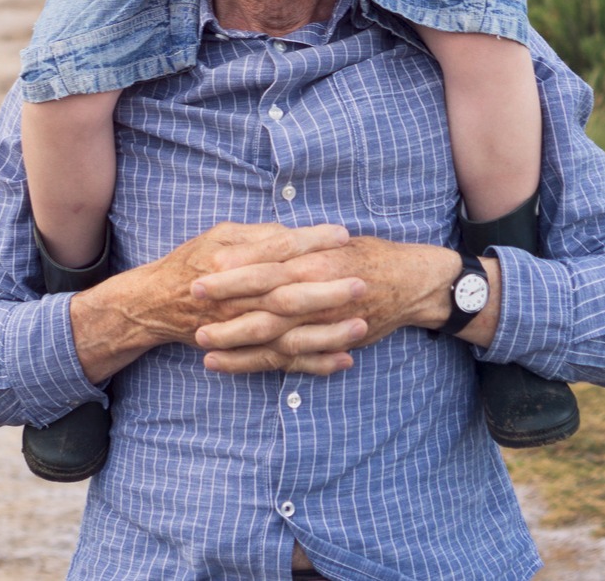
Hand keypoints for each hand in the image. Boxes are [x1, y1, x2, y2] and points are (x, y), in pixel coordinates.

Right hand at [70, 221, 355, 382]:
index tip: (344, 236)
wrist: (156, 304)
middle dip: (327, 290)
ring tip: (361, 325)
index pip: (278, 250)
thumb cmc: (191, 262)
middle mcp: (237, 298)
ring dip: (327, 333)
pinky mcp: (245, 351)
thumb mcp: (220, 236)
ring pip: (289, 334)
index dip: (311, 242)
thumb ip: (257, 236)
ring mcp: (242, 329)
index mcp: (232, 263)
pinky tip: (343, 359)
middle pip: (288, 294)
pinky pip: (283, 362)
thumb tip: (293, 234)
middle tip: (361, 282)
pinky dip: (313, 364)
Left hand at [192, 236, 464, 373]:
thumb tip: (263, 239)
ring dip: (235, 338)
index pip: (269, 262)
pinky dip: (257, 363)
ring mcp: (323, 321)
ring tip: (200, 341)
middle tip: (193, 298)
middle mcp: (318, 290)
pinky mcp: (327, 342)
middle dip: (228, 300)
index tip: (204, 267)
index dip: (237, 267)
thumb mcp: (333, 243)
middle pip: (265, 297)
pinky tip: (227, 364)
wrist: (411, 283)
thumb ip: (298, 246)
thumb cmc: (368, 257)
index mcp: (315, 260)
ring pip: (272, 333)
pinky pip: (287, 357)